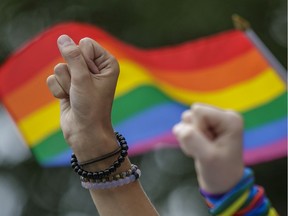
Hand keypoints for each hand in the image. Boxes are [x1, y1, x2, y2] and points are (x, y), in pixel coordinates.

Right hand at [47, 35, 119, 160]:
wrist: (84, 132)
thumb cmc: (90, 107)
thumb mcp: (83, 79)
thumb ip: (73, 56)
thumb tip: (62, 37)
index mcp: (106, 63)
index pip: (85, 44)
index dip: (83, 60)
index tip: (89, 78)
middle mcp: (94, 67)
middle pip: (71, 54)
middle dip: (72, 74)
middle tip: (81, 89)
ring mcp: (80, 76)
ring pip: (60, 67)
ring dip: (65, 84)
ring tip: (75, 96)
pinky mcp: (68, 84)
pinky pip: (53, 78)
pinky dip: (58, 90)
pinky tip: (68, 100)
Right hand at [173, 103, 243, 193]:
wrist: (222, 184)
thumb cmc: (220, 171)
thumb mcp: (207, 157)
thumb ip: (192, 140)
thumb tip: (179, 128)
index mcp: (229, 118)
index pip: (198, 111)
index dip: (197, 129)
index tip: (209, 144)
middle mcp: (222, 116)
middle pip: (191, 114)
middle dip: (192, 132)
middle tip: (205, 148)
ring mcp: (213, 121)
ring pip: (186, 120)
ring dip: (188, 138)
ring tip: (201, 150)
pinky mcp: (204, 127)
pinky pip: (184, 126)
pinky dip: (187, 140)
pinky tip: (198, 149)